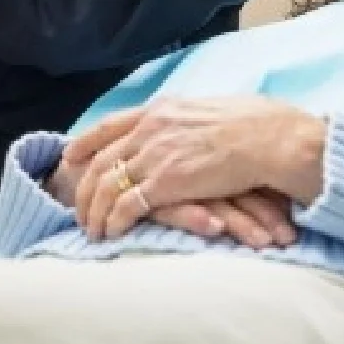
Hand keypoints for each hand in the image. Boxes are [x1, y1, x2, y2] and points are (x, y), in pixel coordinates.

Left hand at [71, 97, 328, 239]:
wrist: (273, 139)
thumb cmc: (257, 127)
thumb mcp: (210, 111)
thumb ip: (187, 122)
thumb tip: (184, 129)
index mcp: (162, 109)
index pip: (110, 125)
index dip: (86, 142)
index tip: (70, 156)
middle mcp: (152, 128)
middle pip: (101, 161)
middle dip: (83, 188)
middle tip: (76, 209)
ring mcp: (156, 154)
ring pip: (106, 186)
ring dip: (94, 211)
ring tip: (91, 231)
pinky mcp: (166, 183)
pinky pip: (126, 206)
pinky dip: (113, 221)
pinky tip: (111, 233)